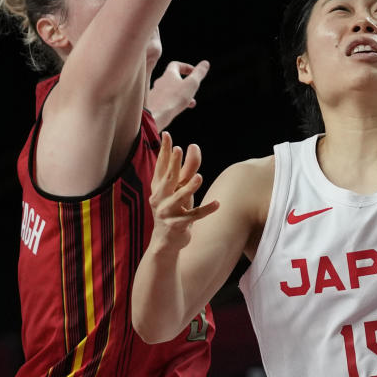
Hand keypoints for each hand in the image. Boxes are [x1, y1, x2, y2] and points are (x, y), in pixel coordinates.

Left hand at [146, 60, 209, 128]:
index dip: (186, 67)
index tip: (194, 72)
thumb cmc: (175, 98)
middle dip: (186, 84)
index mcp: (169, 74)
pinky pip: (166, 100)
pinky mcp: (154, 104)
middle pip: (174, 79)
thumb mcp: (191, 84)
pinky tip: (179, 109)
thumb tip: (206, 63)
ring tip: (191, 103)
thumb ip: (199, 73)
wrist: (156, 115)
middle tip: (194, 89)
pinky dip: (174, 102)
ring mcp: (156, 93)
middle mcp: (160, 82)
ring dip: (182, 95)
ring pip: (171, 91)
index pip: (176, 65)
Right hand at [149, 132, 218, 250]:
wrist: (165, 241)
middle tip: (178, 148)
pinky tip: (217, 203)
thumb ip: (187, 168)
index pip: (161, 165)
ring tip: (199, 177)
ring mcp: (168, 212)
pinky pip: (194, 216)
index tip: (166, 134)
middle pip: (168, 178)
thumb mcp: (180, 188)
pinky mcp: (178, 225)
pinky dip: (206, 209)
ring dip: (190, 187)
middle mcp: (160, 198)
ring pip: (180, 197)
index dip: (164, 150)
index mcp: (159, 187)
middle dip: (173, 163)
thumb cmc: (174, 208)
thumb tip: (193, 145)